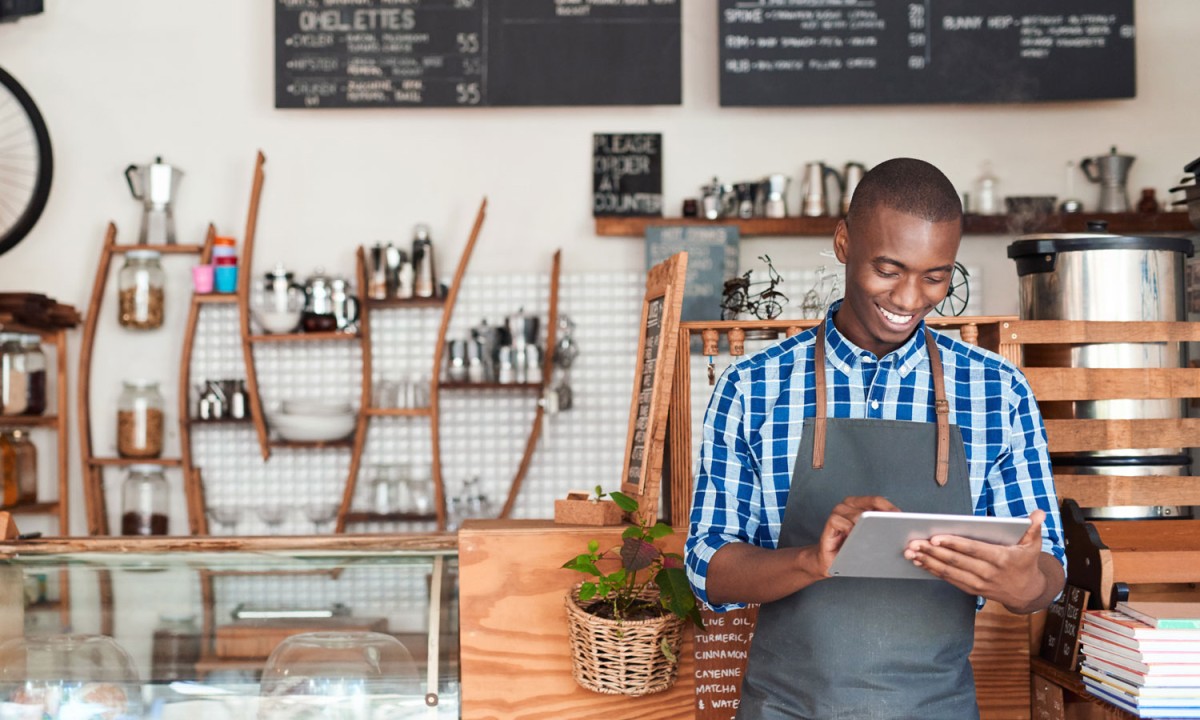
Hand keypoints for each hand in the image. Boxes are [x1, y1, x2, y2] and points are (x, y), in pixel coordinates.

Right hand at [815, 496, 899, 576]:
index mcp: (860, 504)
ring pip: (856, 513)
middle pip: (870, 502)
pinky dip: (849, 529)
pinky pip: (841, 521)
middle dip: (882, 515)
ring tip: (874, 534)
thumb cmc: (852, 549)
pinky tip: (854, 537)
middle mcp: (849, 505)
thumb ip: (880, 529)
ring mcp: (838, 512)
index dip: (890, 508)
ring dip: (866, 524)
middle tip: (891, 526)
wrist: (832, 561)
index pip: (878, 500)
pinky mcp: (830, 522)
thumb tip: (900, 527)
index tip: (901, 518)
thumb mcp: (870, 538)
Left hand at [903, 510, 1050, 610]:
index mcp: (1002, 559)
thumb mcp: (1033, 545)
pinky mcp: (971, 589)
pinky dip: (933, 571)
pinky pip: (950, 580)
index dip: (954, 544)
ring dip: (928, 562)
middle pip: (957, 561)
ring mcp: (979, 583)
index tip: (936, 537)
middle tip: (914, 542)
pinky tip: (919, 562)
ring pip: (950, 572)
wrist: (1026, 593)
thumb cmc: (1026, 563)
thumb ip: (1033, 528)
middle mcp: (988, 573)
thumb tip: (1039, 512)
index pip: (974, 550)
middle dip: (933, 552)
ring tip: (910, 552)